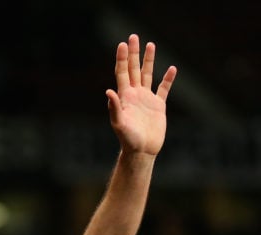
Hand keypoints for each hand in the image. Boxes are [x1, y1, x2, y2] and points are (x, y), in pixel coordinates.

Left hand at [105, 34, 176, 155]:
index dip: (122, 59)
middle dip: (133, 53)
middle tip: (133, 37)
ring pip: (147, 75)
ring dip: (149, 60)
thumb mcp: (119, 124)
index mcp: (125, 97)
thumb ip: (114, 108)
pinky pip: (163, 89)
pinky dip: (168, 79)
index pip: (122, 73)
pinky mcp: (158, 106)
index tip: (122, 44)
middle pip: (133, 69)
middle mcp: (135, 95)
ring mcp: (146, 99)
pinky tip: (172, 68)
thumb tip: (108, 91)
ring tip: (151, 44)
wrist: (141, 151)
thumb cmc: (128, 140)